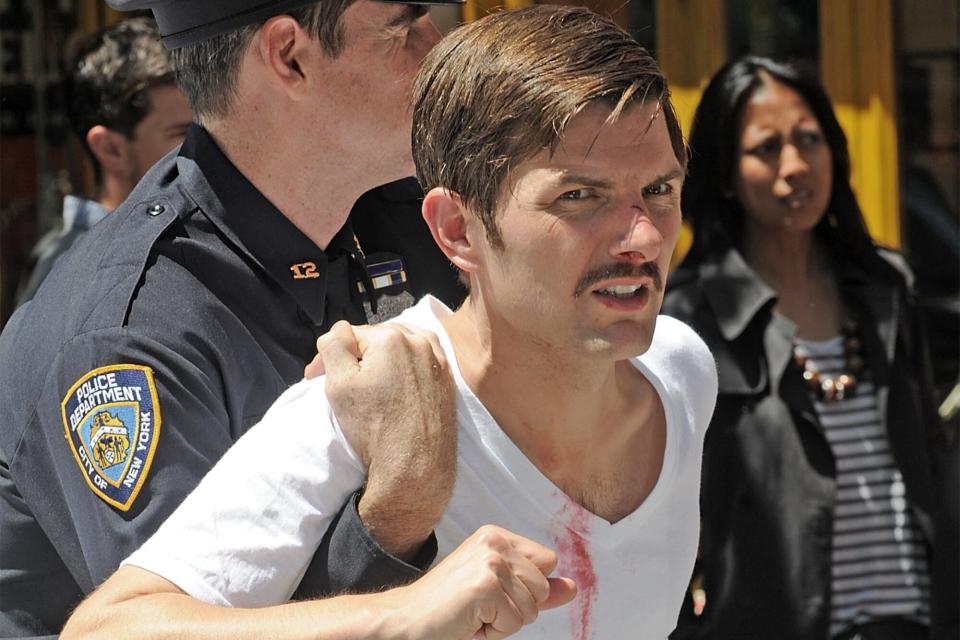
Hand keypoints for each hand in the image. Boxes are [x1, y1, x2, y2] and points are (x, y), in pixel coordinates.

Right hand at [311, 321, 456, 559]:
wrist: (416, 468)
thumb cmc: (375, 427)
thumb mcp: (339, 384)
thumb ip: (334, 346)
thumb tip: (339, 331)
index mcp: (391, 337)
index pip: (348, 336)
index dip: (329, 358)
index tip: (316, 379)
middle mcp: (420, 341)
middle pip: (376, 340)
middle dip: (357, 358)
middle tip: (343, 384)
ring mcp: (438, 360)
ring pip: (399, 348)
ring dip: (382, 361)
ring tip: (370, 386)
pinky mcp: (447, 379)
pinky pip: (420, 363)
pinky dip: (405, 369)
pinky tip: (395, 389)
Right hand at [385, 525, 577, 639]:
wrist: (405, 622)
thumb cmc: (447, 610)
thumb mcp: (499, 594)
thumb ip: (536, 589)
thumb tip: (573, 587)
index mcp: (496, 536)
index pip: (547, 562)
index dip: (527, 588)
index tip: (491, 593)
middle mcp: (494, 542)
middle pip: (543, 587)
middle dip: (517, 608)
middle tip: (479, 607)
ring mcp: (490, 562)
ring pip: (532, 608)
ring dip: (504, 621)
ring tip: (472, 613)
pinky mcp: (485, 585)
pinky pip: (515, 622)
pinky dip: (493, 631)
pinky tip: (468, 620)